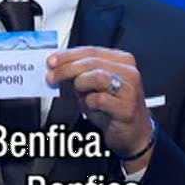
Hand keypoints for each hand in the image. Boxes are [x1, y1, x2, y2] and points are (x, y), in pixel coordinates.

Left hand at [46, 47, 153, 166]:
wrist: (133, 133)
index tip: (51, 61)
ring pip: (98, 76)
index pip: (90, 51)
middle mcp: (128, 72)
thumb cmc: (112, 109)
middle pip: (92, 62)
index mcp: (121, 61)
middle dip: (67, 69)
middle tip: (52, 77)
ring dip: (81, 84)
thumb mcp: (92, 87)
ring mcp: (130, 89)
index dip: (68, 55)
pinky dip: (89, 103)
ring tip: (79, 94)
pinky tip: (91, 107)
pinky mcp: (127, 107)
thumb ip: (77, 75)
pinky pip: (100, 99)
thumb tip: (56, 68)